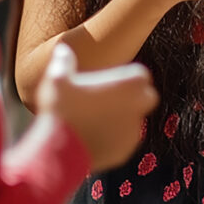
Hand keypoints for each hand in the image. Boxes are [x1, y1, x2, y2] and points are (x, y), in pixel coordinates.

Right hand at [37, 43, 158, 171]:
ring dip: (121, 118)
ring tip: (94, 118)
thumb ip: (64, 61)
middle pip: (146, 97)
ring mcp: (133, 132)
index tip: (112, 80)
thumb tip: (62, 49)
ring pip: (134, 120)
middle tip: (109, 97)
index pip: (141, 75)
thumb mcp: (58, 79)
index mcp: (129, 84)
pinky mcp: (124, 153)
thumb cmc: (61, 110)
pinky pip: (124, 141)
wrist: (58, 154)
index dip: (127, 77)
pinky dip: (114, 138)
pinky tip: (92, 136)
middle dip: (133, 97)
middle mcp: (137, 107)